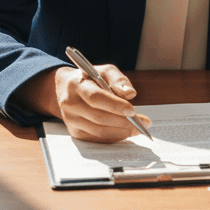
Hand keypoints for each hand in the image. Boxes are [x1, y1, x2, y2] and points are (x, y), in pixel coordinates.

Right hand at [17, 64, 152, 142]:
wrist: (65, 89)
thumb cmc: (89, 79)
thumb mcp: (104, 71)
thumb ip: (118, 79)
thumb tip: (130, 94)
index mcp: (77, 85)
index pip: (95, 98)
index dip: (115, 105)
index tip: (133, 111)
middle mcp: (71, 104)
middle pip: (99, 117)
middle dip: (124, 122)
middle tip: (144, 123)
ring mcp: (71, 120)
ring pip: (99, 131)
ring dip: (122, 132)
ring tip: (139, 129)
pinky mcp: (75, 132)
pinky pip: (96, 139)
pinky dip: (113, 137)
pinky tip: (126, 132)